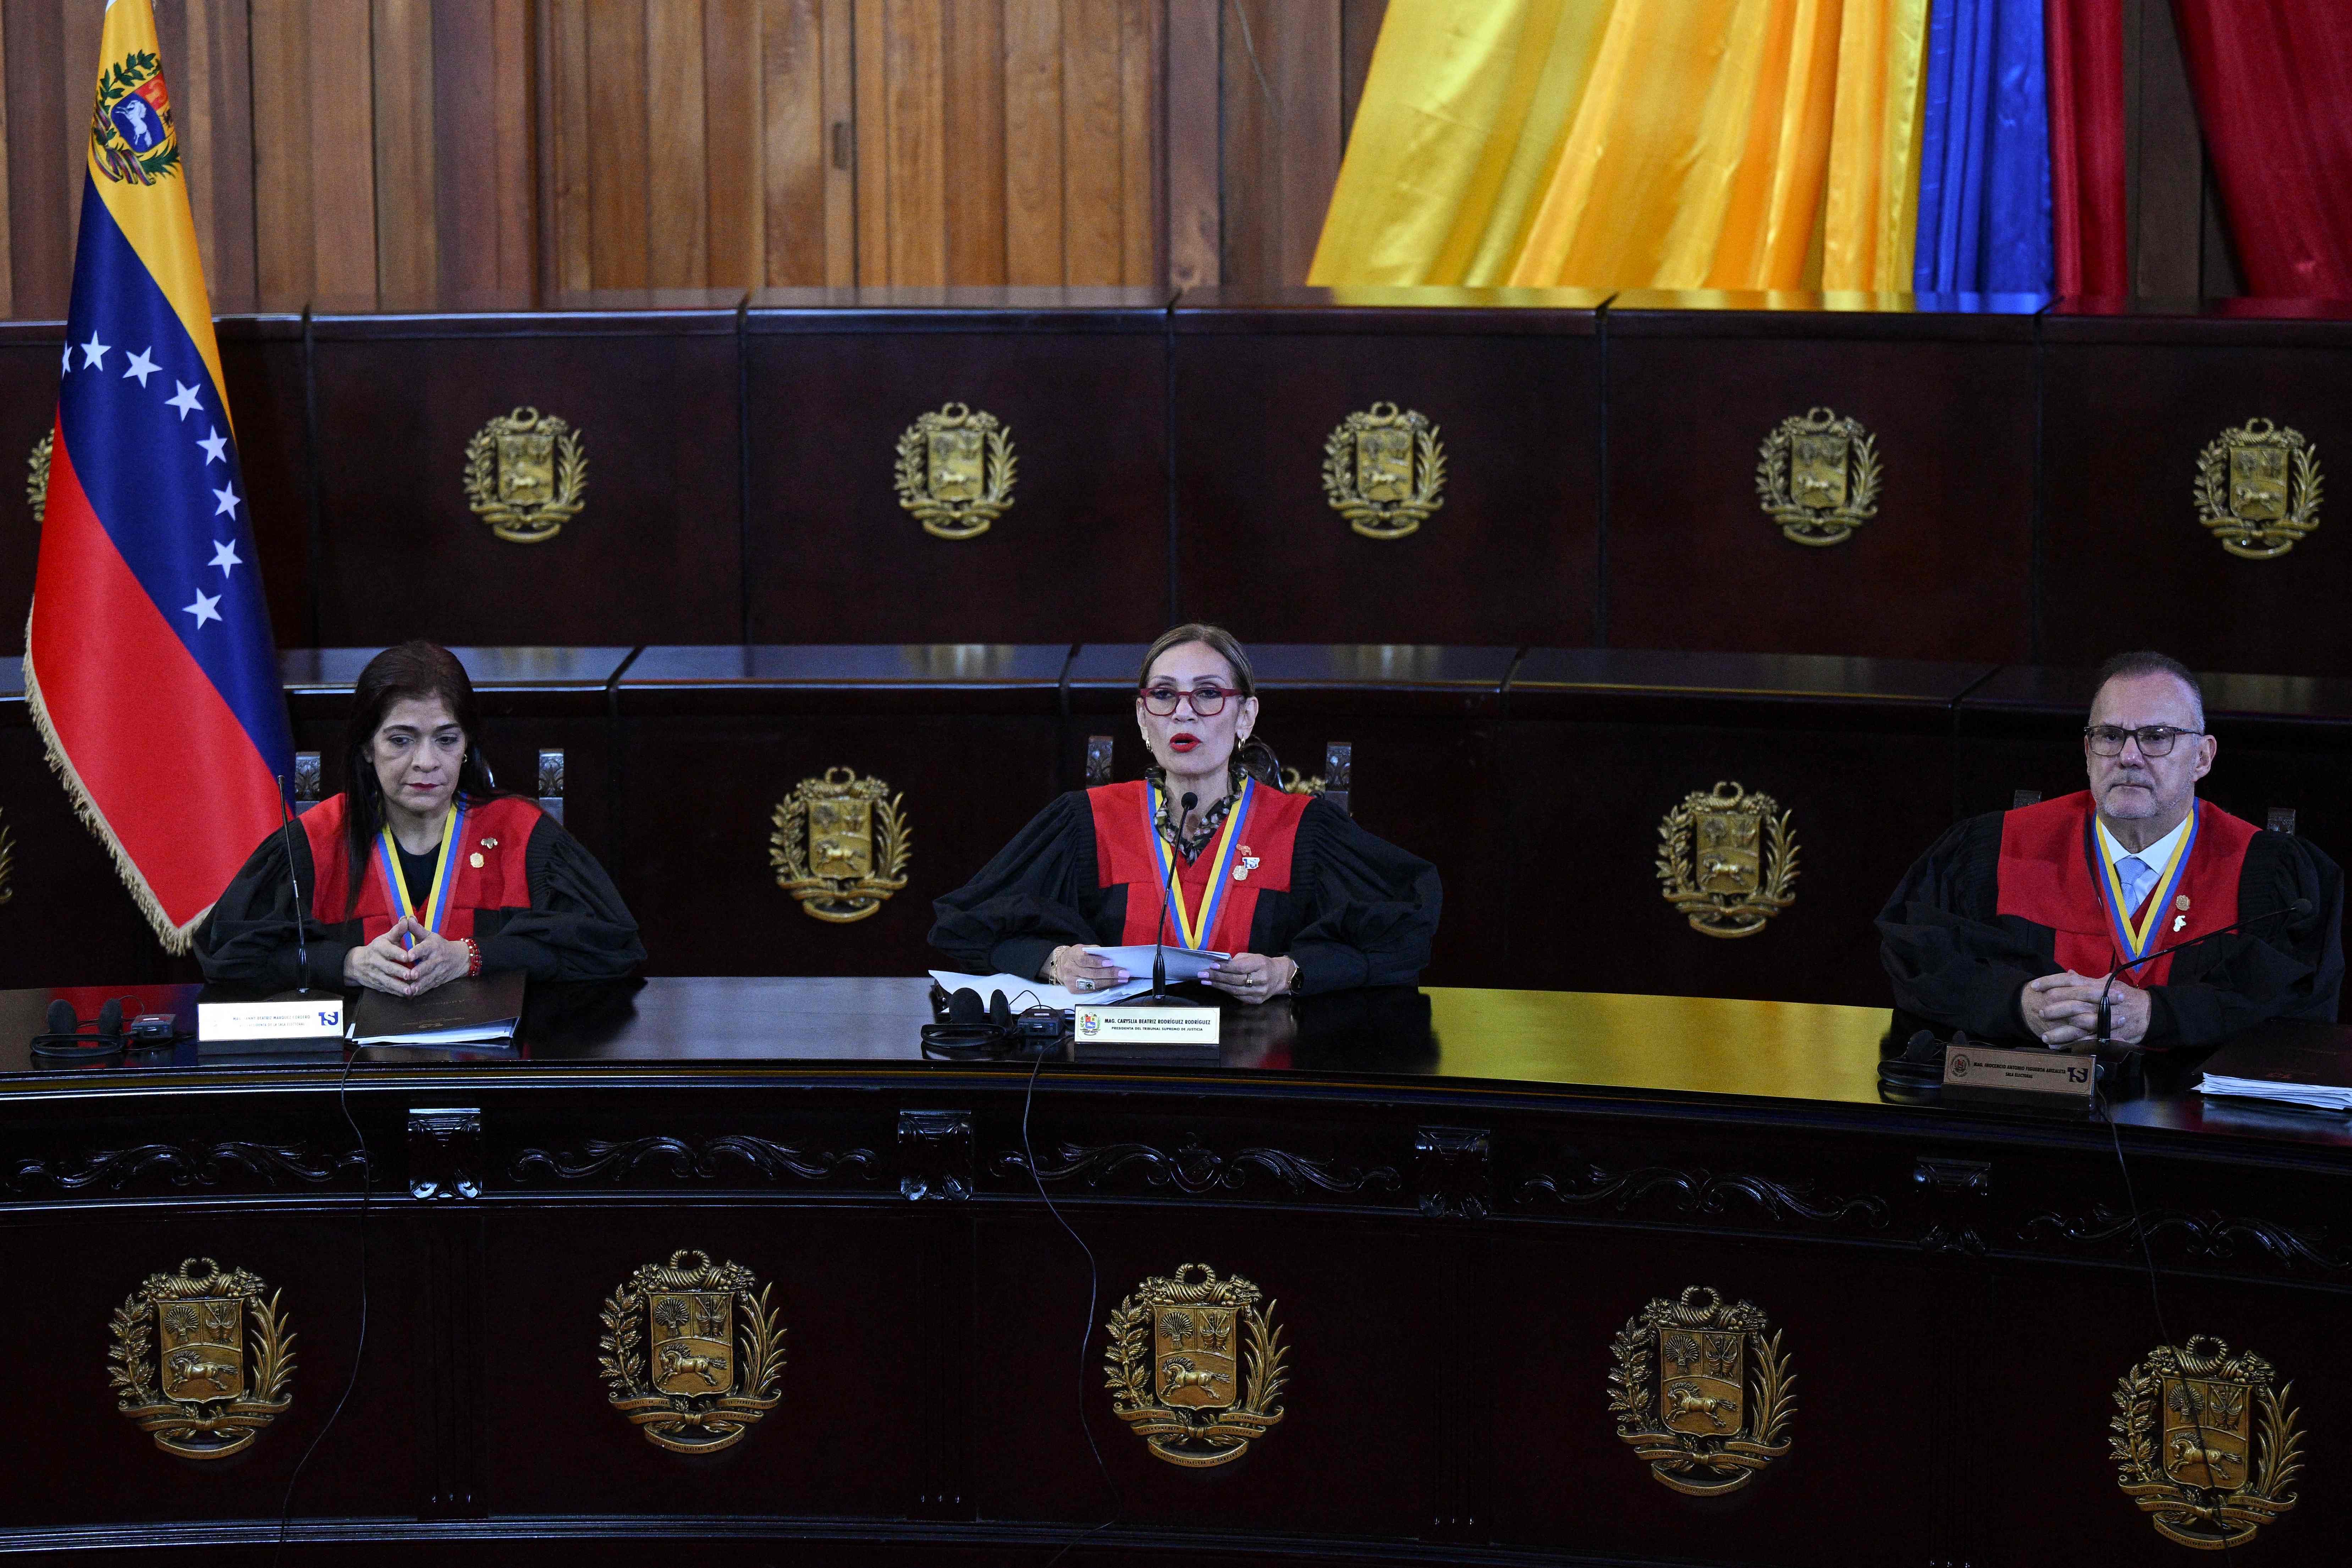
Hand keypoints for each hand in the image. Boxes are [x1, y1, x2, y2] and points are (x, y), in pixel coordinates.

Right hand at [343, 922, 420, 996]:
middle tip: (411, 975)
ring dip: (399, 986)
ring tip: (410, 990)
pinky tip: (406, 995)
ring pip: (388, 981)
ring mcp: (376, 975)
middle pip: (388, 968)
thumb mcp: (385, 938)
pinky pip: (387, 989)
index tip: (407, 956)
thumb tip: (408, 918)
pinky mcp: (377, 985)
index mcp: (379, 948)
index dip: (397, 953)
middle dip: (399, 972)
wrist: (356, 963)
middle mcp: (376, 962)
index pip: (388, 951)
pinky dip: (396, 993)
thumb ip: (398, 931)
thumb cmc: (377, 948)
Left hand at [398, 923, 472, 994]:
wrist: (459, 958)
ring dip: (420, 984)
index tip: (409, 955)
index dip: (417, 951)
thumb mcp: (429, 935)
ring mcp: (438, 971)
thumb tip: (407, 918)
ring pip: (428, 978)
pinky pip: (429, 986)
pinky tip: (412, 994)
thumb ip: (416, 929)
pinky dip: (421, 991)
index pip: (424, 948)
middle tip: (410, 975)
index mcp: (432, 946)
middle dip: (420, 971)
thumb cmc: (439, 945)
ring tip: (410, 989)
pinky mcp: (437, 980)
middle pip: (428, 966)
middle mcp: (436, 959)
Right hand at [1047, 945, 1128, 993]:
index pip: (1084, 960)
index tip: (1111, 962)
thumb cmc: (1077, 955)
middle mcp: (1070, 969)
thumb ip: (1095, 951)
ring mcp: (1071, 981)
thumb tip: (1112, 957)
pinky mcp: (1074, 990)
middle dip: (1110, 973)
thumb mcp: (1083, 948)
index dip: (1098, 962)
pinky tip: (1114, 983)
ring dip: (1110, 982)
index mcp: (1072, 955)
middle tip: (1124, 973)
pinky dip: (1104, 986)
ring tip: (1122, 979)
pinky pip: (1091, 990)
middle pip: (1092, 973)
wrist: (1061, 966)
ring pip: (1093, 983)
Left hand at [1203, 952, 1295, 1005]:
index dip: (1225, 968)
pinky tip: (1217, 987)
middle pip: (1235, 980)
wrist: (1279, 977)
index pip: (1240, 968)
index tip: (1212, 965)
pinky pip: (1238, 997)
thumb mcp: (1252, 957)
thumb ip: (1237, 961)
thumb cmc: (1262, 964)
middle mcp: (1262, 979)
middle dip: (1217, 977)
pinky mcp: (1257, 1001)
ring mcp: (1260, 992)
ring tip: (1205, 981)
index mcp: (1261, 964)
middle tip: (1202, 974)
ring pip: (1235, 990)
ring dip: (1218, 985)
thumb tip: (1218, 965)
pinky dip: (1226, 991)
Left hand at [2022, 970, 2149, 1044]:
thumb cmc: (2127, 996)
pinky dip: (2071, 1045)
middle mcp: (2097, 1001)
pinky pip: (2086, 1040)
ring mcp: (2102, 1018)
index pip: (2069, 981)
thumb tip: (2070, 974)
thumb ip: (2087, 980)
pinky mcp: (2106, 1034)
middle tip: (2040, 1011)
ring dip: (2059, 1032)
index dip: (2050, 982)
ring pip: (2077, 1024)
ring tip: (2045, 1037)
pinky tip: (2058, 1048)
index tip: (2034, 986)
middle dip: (2054, 1008)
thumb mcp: (2108, 984)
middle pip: (2071, 1003)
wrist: (2148, 1012)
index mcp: (2095, 986)